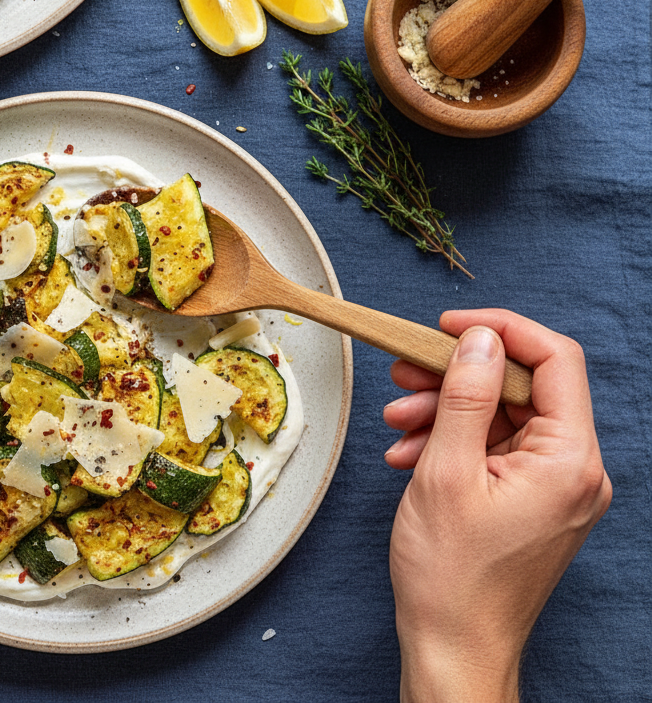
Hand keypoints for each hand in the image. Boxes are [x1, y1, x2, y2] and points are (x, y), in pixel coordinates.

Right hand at [382, 310, 610, 702]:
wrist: (455, 645)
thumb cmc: (452, 575)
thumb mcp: (446, 472)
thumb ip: (466, 397)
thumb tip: (479, 339)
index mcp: (569, 458)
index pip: (554, 359)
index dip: (500, 330)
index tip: (447, 326)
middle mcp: (576, 469)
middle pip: (523, 387)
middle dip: (458, 376)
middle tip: (403, 374)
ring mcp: (557, 488)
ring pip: (503, 417)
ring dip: (446, 411)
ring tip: (396, 424)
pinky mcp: (534, 502)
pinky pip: (497, 450)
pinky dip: (453, 443)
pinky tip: (409, 455)